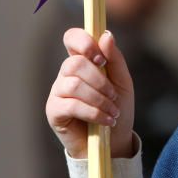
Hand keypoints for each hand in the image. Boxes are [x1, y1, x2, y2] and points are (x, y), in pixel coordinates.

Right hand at [46, 29, 135, 158]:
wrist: (114, 142)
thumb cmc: (117, 108)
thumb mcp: (122, 82)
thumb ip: (115, 59)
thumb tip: (106, 35)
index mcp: (82, 62)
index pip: (72, 38)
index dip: (83, 42)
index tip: (101, 58)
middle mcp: (66, 74)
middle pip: (74, 63)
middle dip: (99, 80)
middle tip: (113, 95)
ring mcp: (58, 93)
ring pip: (74, 85)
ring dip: (99, 99)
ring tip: (113, 111)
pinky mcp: (54, 112)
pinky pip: (71, 105)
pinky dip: (94, 112)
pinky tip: (106, 120)